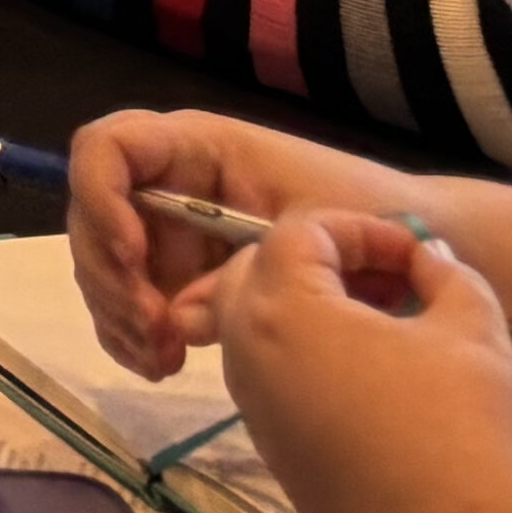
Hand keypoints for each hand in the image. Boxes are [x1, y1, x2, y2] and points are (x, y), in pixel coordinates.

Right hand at [68, 111, 433, 376]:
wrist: (418, 243)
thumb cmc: (374, 214)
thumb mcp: (317, 230)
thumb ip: (248, 270)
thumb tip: (181, 321)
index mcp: (198, 149)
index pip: (109, 148)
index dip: (100, 197)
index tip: (131, 257)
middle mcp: (169, 184)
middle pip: (93, 215)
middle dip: (110, 277)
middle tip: (154, 332)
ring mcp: (168, 232)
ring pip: (103, 265)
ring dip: (118, 314)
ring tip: (162, 360)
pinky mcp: (178, 276)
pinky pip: (129, 302)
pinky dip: (132, 336)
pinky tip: (162, 365)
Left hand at [216, 213, 511, 512]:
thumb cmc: (463, 430)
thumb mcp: (473, 331)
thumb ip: (446, 275)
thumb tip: (424, 257)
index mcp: (279, 309)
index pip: (297, 232)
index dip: (360, 229)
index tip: (415, 253)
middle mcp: (244, 352)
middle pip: (260, 271)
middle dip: (323, 261)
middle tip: (394, 280)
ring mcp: (253, 407)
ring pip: (260, 326)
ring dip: (315, 309)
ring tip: (393, 324)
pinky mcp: (274, 452)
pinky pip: (274, 378)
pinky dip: (311, 357)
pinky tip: (379, 377)